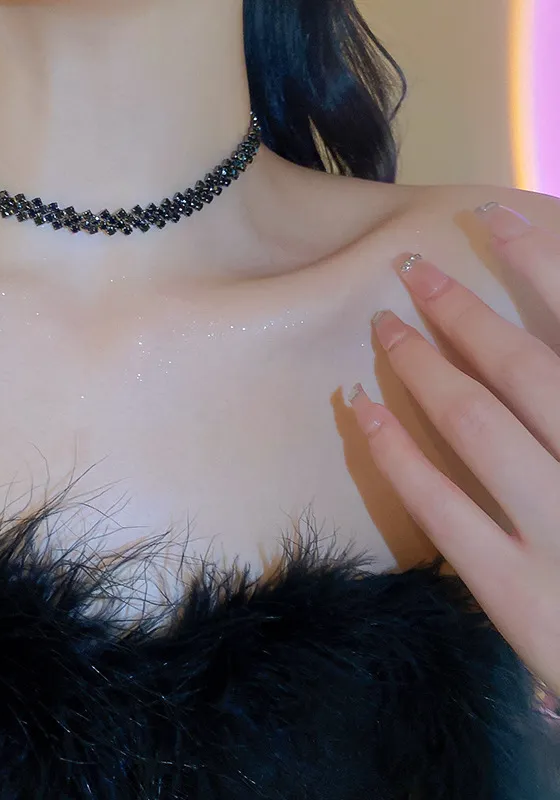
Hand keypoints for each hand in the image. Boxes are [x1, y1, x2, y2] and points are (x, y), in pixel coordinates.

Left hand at [348, 202, 559, 699]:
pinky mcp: (515, 590)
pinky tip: (364, 409)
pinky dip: (396, 451)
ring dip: (424, 365)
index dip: (540, 264)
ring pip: (476, 422)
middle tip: (412, 268)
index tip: (494, 216)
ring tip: (385, 325)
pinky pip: (440, 505)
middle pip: (522, 365)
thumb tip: (531, 359)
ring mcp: (559, 531)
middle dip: (464, 306)